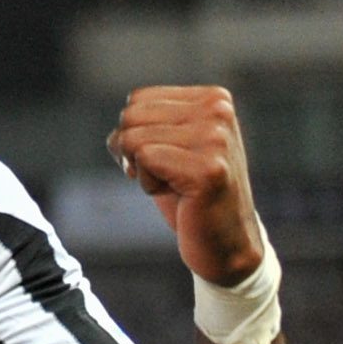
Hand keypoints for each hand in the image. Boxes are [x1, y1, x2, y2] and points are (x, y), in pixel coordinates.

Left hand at [108, 85, 267, 285]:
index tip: (165, 161)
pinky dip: (149, 185)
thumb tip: (115, 133)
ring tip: (178, 187)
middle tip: (169, 178)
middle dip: (134, 154)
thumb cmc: (191, 198)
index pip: (138, 99)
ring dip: (144, 173)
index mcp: (214, 98)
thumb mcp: (170, 148)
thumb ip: (146, 125)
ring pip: (133, 139)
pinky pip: (144, 159)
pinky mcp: (207, 169)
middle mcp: (219, 110)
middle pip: (130, 116)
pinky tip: (181, 197)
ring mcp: (216, 138)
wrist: (227, 245)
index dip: (134, 136)